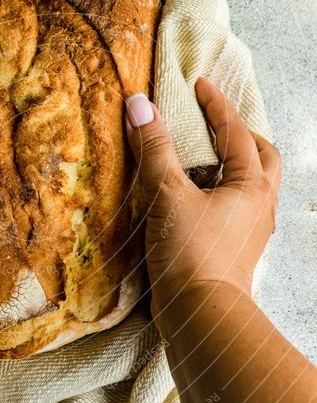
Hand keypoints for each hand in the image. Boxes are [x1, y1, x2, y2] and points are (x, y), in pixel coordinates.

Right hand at [125, 77, 280, 323]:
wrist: (202, 316)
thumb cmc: (191, 255)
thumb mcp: (168, 195)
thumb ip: (154, 148)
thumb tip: (139, 104)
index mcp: (252, 184)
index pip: (236, 131)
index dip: (215, 104)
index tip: (198, 85)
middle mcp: (261, 205)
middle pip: (262, 157)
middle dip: (241, 136)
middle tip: (214, 125)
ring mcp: (252, 230)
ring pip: (252, 185)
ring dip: (233, 166)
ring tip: (202, 159)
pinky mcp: (237, 249)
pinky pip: (236, 208)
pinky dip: (221, 192)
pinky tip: (196, 199)